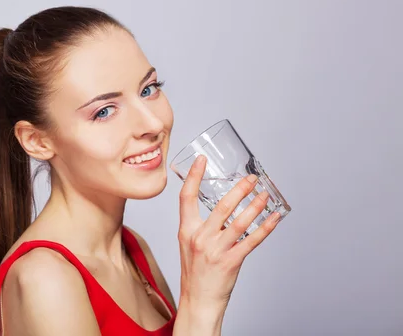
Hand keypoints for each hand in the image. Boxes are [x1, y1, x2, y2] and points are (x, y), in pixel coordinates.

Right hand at [177, 155, 280, 308]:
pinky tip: (274, 218)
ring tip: (265, 194)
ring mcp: (215, 250)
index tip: (201, 159)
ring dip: (255, 206)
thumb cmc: (195, 271)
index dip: (194, 176)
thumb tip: (222, 207)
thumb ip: (200, 225)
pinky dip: (265, 227)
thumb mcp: (188, 244)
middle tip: (251, 178)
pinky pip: (252, 241)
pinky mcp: (231, 261)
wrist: (198, 300)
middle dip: (239, 189)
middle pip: (221, 206)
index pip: (186, 197)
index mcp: (186, 230)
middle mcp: (200, 237)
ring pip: (239, 222)